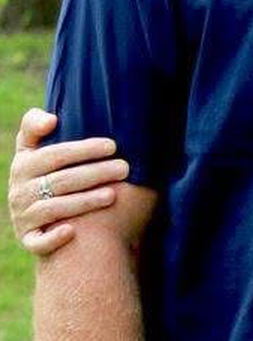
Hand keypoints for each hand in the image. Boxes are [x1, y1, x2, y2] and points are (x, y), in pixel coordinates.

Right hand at [8, 108, 128, 254]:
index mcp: (24, 164)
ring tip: (113, 195)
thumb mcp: (35, 146)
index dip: (82, 149)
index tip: (113, 145)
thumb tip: (51, 119)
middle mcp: (19, 190)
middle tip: (125, 168)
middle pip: (60, 181)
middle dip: (95, 173)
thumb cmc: (47, 169)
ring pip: (53, 208)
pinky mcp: (28, 238)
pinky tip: (72, 231)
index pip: (54, 154)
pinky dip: (52, 238)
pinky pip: (37, 241)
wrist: (38, 211)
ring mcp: (22, 216)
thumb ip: (35, 126)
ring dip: (83, 202)